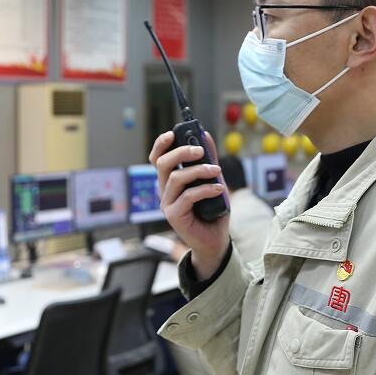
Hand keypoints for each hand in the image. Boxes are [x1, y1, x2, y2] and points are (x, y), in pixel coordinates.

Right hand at [149, 130, 230, 278]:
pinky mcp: (174, 216)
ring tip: (216, 171)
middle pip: (163, 164)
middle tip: (200, 150)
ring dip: (198, 171)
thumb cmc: (212, 212)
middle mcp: (164, 191)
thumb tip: (206, 136)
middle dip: (181, 152)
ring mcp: (167, 204)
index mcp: (170, 181)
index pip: (157, 158)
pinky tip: (218, 189)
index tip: (172, 133)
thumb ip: (208, 161)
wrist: (215, 241)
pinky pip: (188, 196)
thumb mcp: (213, 181)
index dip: (161, 144)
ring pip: (176, 178)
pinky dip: (205, 189)